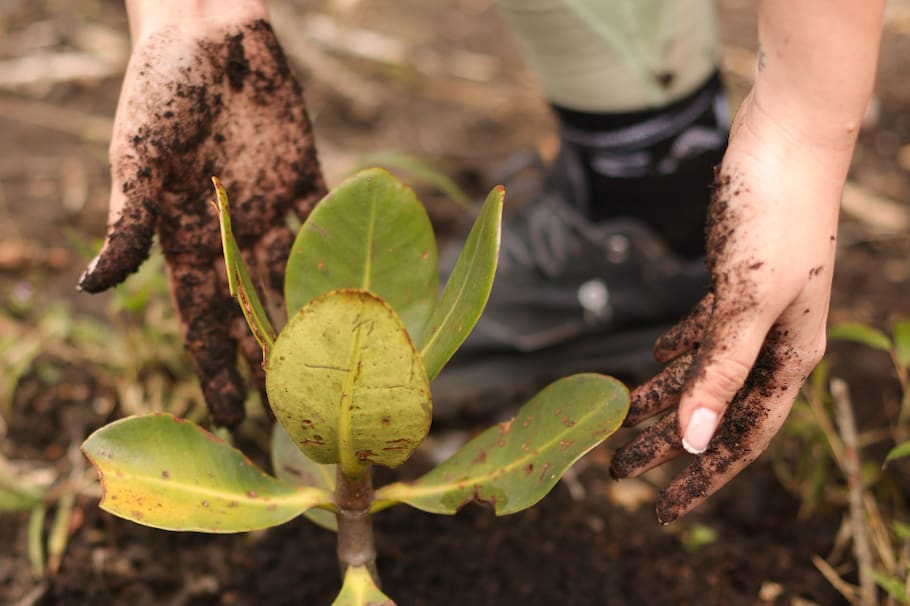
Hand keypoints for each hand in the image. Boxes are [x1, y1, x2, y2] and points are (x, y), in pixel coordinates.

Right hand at [79, 9, 324, 426]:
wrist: (208, 30)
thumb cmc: (160, 90)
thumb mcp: (136, 158)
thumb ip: (129, 223)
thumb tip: (93, 287)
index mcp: (188, 236)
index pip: (202, 318)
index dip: (214, 366)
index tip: (229, 417)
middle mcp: (233, 232)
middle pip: (257, 311)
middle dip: (272, 360)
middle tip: (297, 413)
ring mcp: (272, 207)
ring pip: (298, 279)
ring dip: (317, 321)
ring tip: (339, 370)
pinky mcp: (306, 176)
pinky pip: (329, 224)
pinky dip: (347, 253)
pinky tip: (371, 292)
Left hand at [610, 91, 842, 522]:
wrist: (785, 142)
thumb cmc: (775, 218)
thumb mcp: (746, 302)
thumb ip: (722, 370)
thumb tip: (695, 441)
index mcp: (790, 357)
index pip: (741, 435)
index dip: (703, 475)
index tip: (663, 508)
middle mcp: (775, 342)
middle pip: (715, 408)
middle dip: (670, 442)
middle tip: (620, 469)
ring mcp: (755, 311)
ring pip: (704, 370)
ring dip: (665, 396)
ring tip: (622, 418)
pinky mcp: (733, 282)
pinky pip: (703, 331)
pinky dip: (679, 350)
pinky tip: (653, 359)